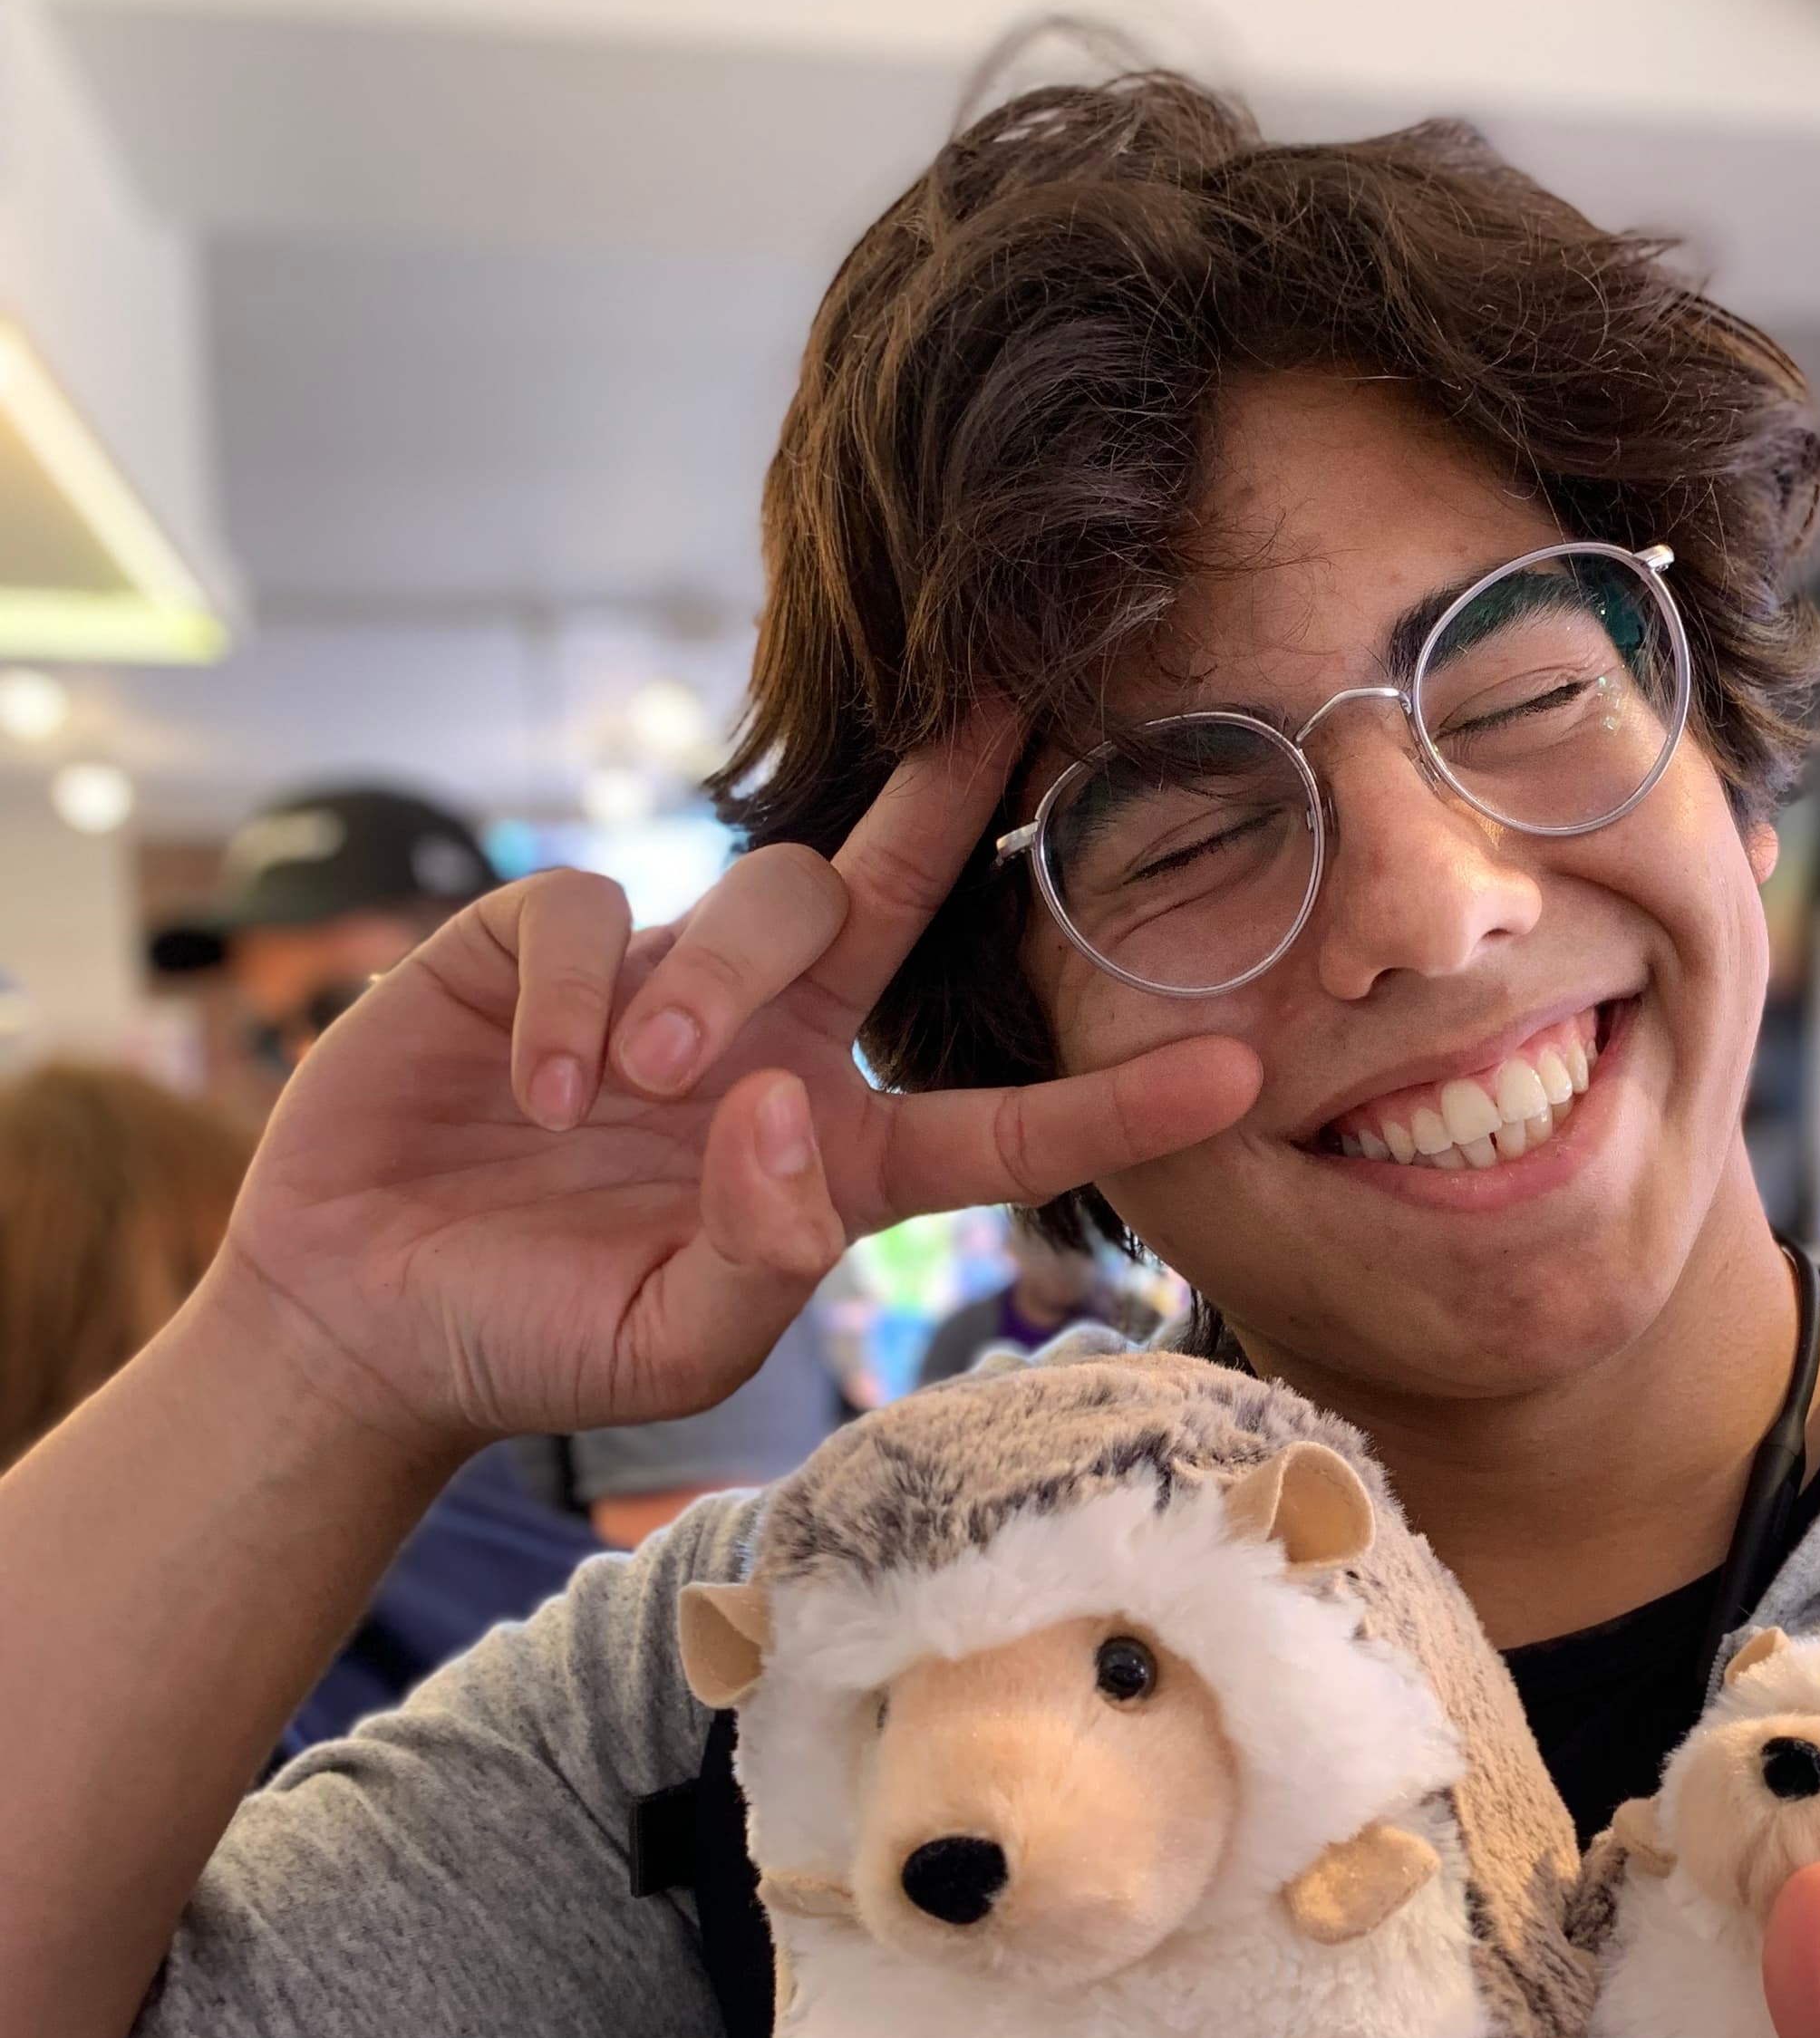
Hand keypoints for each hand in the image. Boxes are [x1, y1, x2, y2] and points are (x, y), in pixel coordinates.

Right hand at [213, 719, 1261, 1452]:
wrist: (365, 1318)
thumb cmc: (541, 1341)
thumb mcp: (677, 1343)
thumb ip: (759, 1253)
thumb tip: (787, 1113)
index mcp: (836, 1156)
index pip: (998, 1125)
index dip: (1112, 1101)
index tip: (1235, 1070)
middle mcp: (770, 1047)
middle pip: (890, 891)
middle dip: (957, 792)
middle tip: (1025, 693)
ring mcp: (656, 981)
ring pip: (752, 902)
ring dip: (716, 982)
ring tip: (643, 1090)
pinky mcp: (535, 943)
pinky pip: (590, 909)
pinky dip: (575, 994)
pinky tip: (538, 1091)